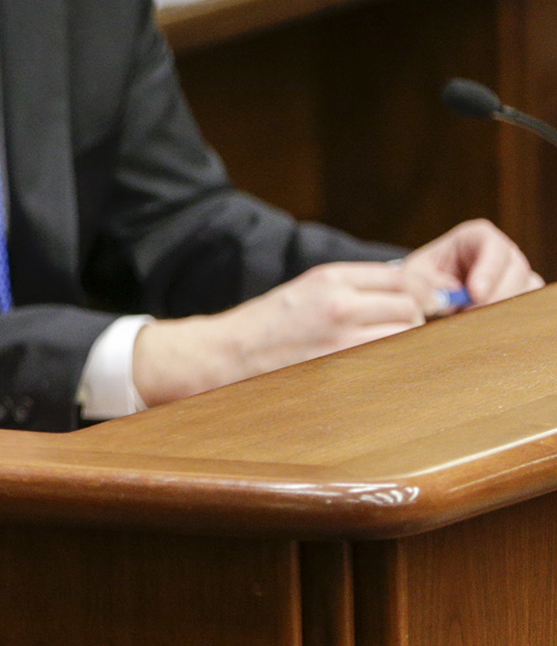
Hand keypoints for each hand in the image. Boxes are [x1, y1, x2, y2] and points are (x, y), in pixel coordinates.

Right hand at [134, 261, 426, 406]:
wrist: (229, 353)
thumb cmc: (268, 323)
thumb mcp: (306, 288)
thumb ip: (352, 287)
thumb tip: (406, 294)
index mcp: (330, 277)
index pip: (402, 278)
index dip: (416, 292)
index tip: (417, 304)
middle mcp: (340, 303)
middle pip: (411, 307)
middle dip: (413, 319)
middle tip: (400, 330)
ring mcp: (342, 339)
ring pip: (406, 337)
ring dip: (404, 343)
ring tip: (384, 349)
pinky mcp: (342, 368)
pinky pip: (388, 362)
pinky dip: (391, 363)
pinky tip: (376, 366)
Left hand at [400, 218, 541, 310]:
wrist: (432, 291)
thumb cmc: (423, 276)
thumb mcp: (414, 274)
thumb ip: (424, 282)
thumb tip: (448, 295)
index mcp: (478, 236)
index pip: (494, 247)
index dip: (488, 271)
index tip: (476, 294)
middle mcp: (504, 252)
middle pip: (517, 271)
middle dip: (497, 296)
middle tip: (475, 315)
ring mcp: (517, 274)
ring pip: (526, 291)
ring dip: (503, 309)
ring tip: (476, 324)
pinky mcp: (521, 295)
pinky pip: (527, 307)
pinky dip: (509, 319)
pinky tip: (487, 328)